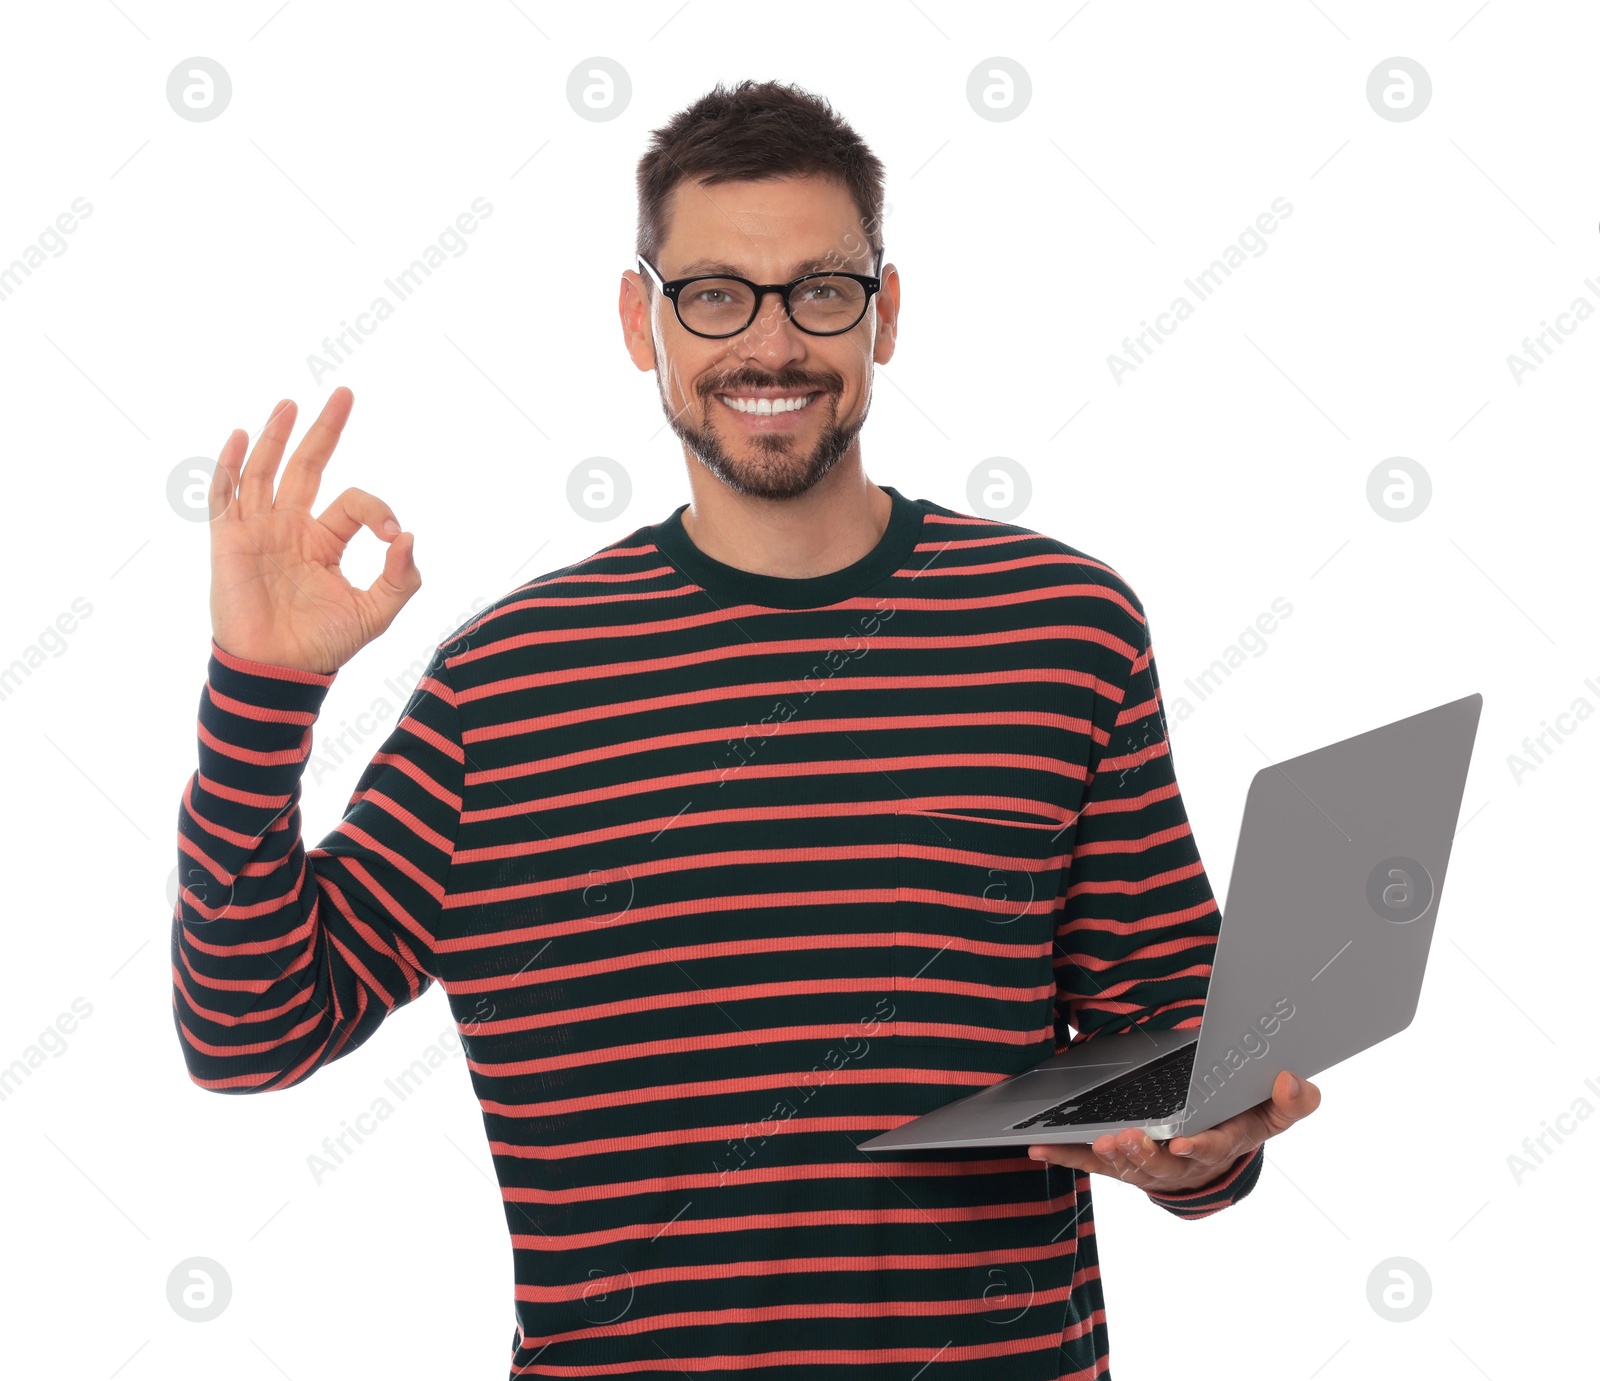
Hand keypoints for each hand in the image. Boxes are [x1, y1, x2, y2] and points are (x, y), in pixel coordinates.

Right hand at [208, 387, 420, 673]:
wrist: (279, 671)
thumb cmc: (323, 645)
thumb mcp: (376, 612)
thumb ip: (401, 578)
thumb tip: (409, 536)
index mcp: (324, 541)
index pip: (353, 503)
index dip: (377, 508)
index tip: (392, 533)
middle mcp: (291, 529)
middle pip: (307, 467)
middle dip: (324, 431)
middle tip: (345, 394)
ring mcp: (258, 532)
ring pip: (266, 472)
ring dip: (278, 436)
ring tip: (291, 403)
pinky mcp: (229, 542)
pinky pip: (226, 496)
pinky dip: (232, 466)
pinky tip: (244, 436)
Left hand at [1025, 1069, 1320, 1193]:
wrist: (1213, 1158)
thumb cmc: (1239, 1123)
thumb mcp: (1270, 1114)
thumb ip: (1291, 1103)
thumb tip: (1294, 1081)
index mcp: (1218, 1146)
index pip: (1211, 1148)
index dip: (1198, 1147)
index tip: (1183, 1143)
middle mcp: (1181, 1163)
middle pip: (1162, 1165)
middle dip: (1144, 1153)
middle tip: (1127, 1139)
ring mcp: (1149, 1166)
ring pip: (1128, 1167)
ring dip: (1110, 1155)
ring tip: (1098, 1141)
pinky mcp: (1122, 1163)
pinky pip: (1092, 1161)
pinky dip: (1067, 1155)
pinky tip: (1041, 1147)